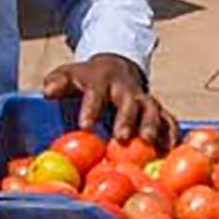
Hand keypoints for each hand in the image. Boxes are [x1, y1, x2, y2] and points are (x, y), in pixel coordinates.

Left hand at [45, 53, 172, 148]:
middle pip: (129, 102)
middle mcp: (126, 89)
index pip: (96, 92)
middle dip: (127, 119)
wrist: (115, 68)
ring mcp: (144, 99)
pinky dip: (171, 134)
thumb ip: (58, 82)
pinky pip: (168, 120)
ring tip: (150, 144)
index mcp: (102, 80)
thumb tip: (48, 91)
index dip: (91, 108)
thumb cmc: (87, 79)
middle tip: (122, 137)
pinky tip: (170, 151)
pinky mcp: (157, 110)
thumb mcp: (69, 74)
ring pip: (153, 110)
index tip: (85, 125)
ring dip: (152, 126)